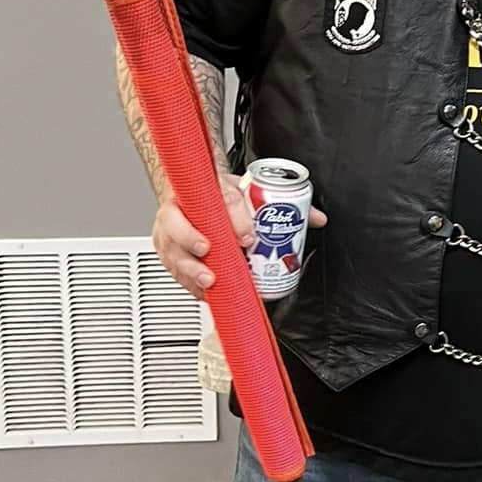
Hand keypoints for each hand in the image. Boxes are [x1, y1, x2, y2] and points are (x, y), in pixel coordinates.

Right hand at [152, 169, 325, 298]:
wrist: (193, 196)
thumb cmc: (218, 196)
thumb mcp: (247, 192)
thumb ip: (281, 205)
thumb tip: (314, 218)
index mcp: (203, 190)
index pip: (218, 199)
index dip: (234, 218)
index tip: (249, 236)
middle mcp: (180, 210)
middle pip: (179, 225)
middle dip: (195, 241)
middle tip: (214, 253)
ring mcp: (168, 232)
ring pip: (172, 250)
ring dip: (191, 268)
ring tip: (210, 280)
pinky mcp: (167, 253)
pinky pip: (173, 270)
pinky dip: (189, 283)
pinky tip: (203, 291)